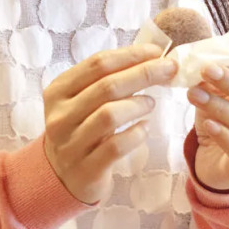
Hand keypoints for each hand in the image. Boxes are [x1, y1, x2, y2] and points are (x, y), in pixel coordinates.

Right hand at [42, 44, 177, 203]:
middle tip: (169, 69)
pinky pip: (116, 146)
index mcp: (58, 91)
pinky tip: (144, 128)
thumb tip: (149, 56)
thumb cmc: (79, 129)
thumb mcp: (81, 101)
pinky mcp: (86, 169)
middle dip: (144, 73)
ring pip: (109, 115)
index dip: (130, 55)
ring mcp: (71, 144)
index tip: (157, 52)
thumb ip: (105, 80)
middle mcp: (60, 116)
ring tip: (151, 103)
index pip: (97, 64)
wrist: (61, 177)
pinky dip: (136, 134)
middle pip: (107, 86)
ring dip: (138, 104)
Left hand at [187, 54, 228, 191]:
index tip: (223, 54)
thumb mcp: (226, 96)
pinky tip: (207, 124)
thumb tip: (208, 57)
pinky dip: (223, 134)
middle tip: (205, 70)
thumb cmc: (226, 121)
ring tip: (194, 93)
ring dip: (219, 106)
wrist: (218, 161)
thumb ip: (223, 77)